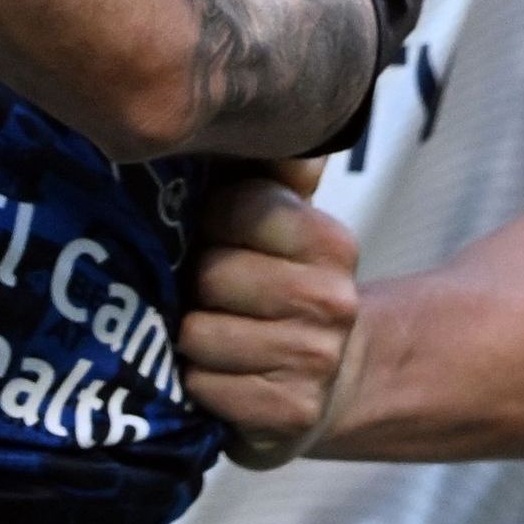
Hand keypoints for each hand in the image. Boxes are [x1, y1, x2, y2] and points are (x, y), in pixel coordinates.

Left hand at [181, 170, 366, 469]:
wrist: (333, 380)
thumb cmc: (279, 288)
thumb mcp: (281, 222)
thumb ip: (266, 166)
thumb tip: (250, 111)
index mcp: (331, 242)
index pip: (238, 205)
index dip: (210, 221)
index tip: (215, 236)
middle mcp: (332, 300)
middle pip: (211, 273)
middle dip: (194, 285)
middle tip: (207, 296)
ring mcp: (315, 361)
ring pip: (199, 333)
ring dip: (190, 338)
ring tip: (212, 336)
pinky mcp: (290, 413)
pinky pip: (202, 388)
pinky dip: (198, 385)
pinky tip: (220, 377)